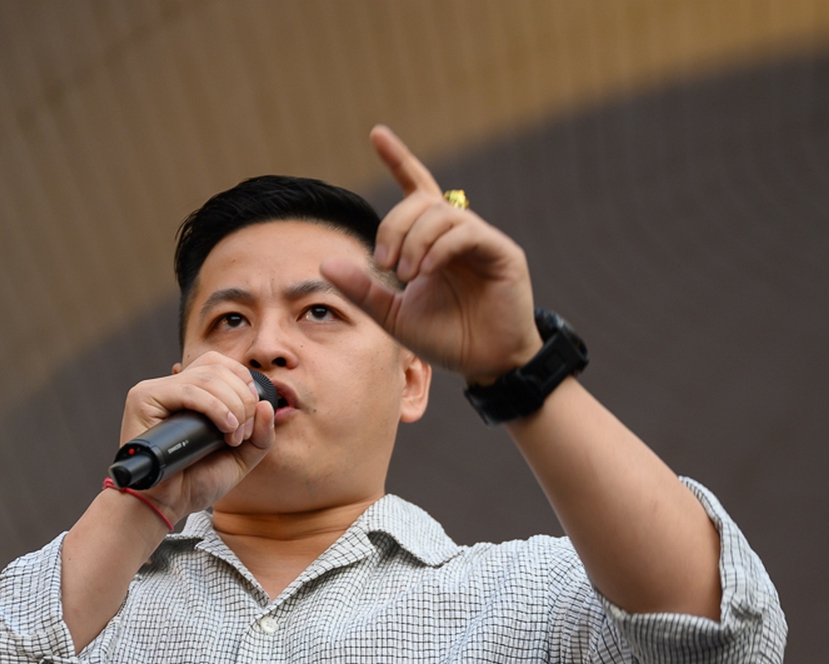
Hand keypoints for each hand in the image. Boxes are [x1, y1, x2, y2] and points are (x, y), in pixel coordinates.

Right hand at [118, 352, 274, 522]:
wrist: (167, 504)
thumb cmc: (195, 483)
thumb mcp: (240, 457)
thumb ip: (261, 434)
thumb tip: (265, 404)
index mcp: (190, 393)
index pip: (221, 364)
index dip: (244, 383)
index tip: (251, 418)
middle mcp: (172, 387)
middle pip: (217, 367)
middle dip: (242, 399)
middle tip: (243, 434)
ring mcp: (156, 391)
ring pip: (206, 378)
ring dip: (232, 406)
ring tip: (232, 437)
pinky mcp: (143, 398)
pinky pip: (187, 390)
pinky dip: (214, 407)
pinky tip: (225, 427)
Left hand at [320, 125, 540, 384]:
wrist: (484, 364)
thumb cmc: (444, 338)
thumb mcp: (392, 315)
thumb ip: (362, 288)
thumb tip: (326, 261)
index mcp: (432, 242)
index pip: (416, 189)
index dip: (399, 159)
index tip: (376, 133)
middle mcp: (456, 234)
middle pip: (421, 202)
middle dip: (393, 226)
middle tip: (383, 264)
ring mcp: (482, 241)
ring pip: (442, 214)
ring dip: (414, 241)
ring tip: (404, 275)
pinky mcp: (503, 254)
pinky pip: (467, 232)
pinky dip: (439, 248)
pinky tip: (426, 270)